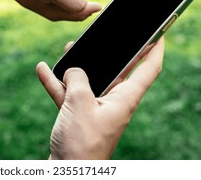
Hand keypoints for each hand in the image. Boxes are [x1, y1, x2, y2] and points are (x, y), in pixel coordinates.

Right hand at [36, 37, 164, 158]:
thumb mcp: (79, 102)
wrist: (68, 172)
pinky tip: (43, 70)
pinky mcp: (80, 116)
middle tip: (101, 37)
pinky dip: (58, 83)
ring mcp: (96, 109)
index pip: (149, 69)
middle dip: (108, 52)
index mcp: (124, 99)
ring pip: (89, 81)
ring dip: (77, 66)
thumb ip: (77, 78)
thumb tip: (73, 69)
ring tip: (68, 49)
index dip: (155, 50)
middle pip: (117, 71)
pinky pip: (69, 94)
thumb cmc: (81, 143)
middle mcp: (113, 102)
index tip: (157, 34)